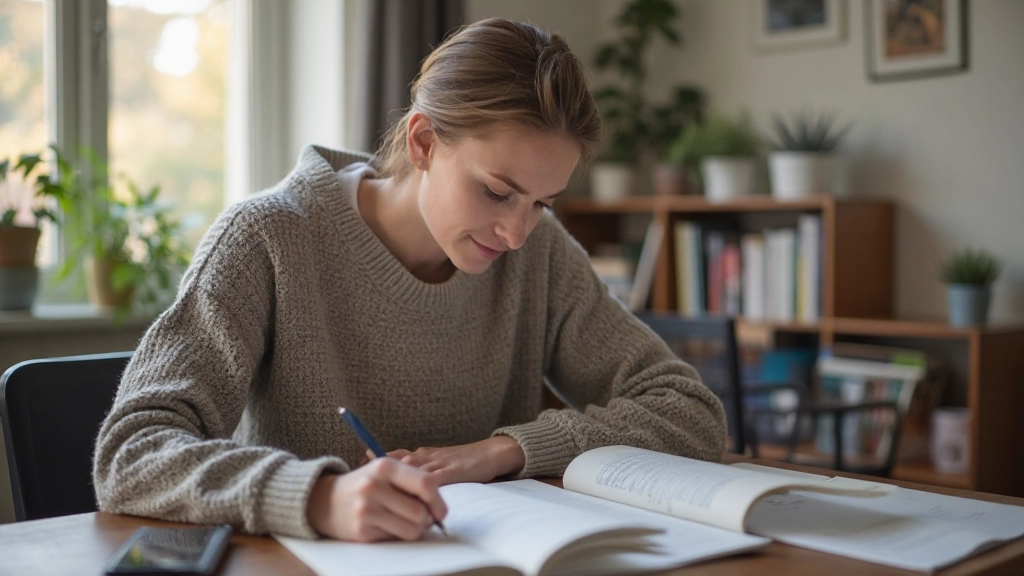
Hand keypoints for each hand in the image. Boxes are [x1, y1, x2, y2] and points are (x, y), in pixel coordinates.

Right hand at [306, 457, 446, 541]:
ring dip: (414, 530)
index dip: (439, 501)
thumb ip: (410, 480)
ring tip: (404, 521)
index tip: (442, 512)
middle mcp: (374, 486)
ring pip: (411, 529)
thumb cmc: (364, 485)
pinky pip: (394, 539)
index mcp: (384, 466)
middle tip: (421, 518)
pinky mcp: (361, 530)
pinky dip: (395, 535)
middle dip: (426, 519)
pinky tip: (384, 525)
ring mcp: (366, 509)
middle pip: (420, 512)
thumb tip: (438, 505)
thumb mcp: (383, 472)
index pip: (425, 484)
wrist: (324, 500)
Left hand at [360, 436, 526, 484]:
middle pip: (395, 463)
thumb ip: (420, 468)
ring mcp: (437, 463)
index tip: (357, 469)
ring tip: (379, 496)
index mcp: (421, 454)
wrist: (489, 453)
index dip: (373, 462)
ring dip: (395, 484)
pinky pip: (431, 483)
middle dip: (377, 472)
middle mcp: (425, 456)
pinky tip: (408, 500)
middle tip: (361, 483)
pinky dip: (418, 492)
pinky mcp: (450, 472)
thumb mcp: (437, 461)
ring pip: (409, 472)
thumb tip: (400, 482)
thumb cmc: (464, 460)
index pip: (391, 456)